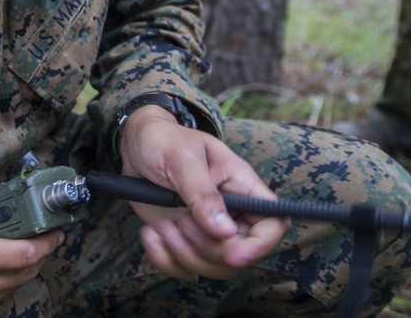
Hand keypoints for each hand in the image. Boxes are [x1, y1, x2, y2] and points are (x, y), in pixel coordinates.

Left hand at [119, 106, 287, 279]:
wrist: (137, 145)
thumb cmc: (164, 142)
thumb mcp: (182, 160)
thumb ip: (203, 193)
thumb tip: (224, 230)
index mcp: (242, 186)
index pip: (274, 222)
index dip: (261, 244)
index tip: (232, 253)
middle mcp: (231, 212)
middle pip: (242, 254)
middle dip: (208, 249)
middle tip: (179, 222)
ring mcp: (207, 230)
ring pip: (214, 267)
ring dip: (184, 255)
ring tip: (162, 227)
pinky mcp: (184, 240)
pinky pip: (184, 268)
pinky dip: (165, 260)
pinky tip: (150, 236)